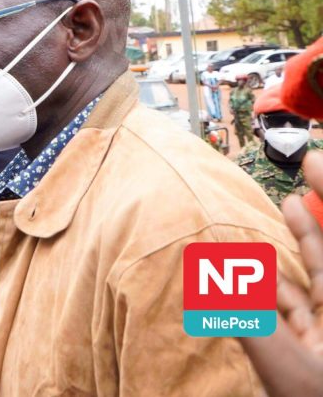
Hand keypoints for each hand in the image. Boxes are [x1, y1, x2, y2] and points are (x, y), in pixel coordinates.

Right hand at [239, 150, 322, 394]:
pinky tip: (268, 270)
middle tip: (310, 167)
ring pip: (320, 279)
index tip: (313, 159)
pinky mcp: (316, 355)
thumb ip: (248, 318)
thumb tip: (216, 269)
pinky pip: (306, 308)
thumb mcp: (286, 369)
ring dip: (303, 245)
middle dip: (319, 214)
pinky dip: (287, 285)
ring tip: (293, 207)